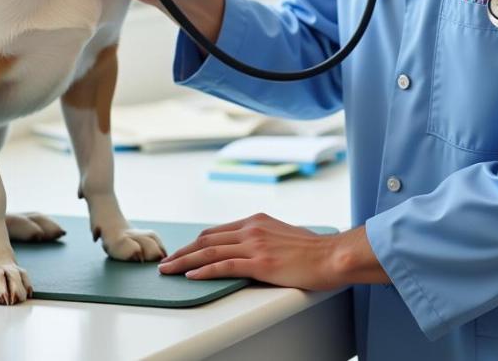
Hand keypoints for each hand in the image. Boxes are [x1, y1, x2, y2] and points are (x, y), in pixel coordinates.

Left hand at [157, 213, 362, 290]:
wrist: (331, 255)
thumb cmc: (312, 249)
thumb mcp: (281, 234)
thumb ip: (262, 238)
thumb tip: (250, 248)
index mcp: (255, 221)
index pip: (216, 231)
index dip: (195, 243)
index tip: (182, 251)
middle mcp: (251, 228)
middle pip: (206, 239)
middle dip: (183, 252)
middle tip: (166, 262)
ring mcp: (254, 245)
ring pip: (209, 251)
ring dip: (185, 261)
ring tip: (169, 270)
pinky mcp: (260, 262)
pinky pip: (224, 266)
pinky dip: (204, 271)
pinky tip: (191, 276)